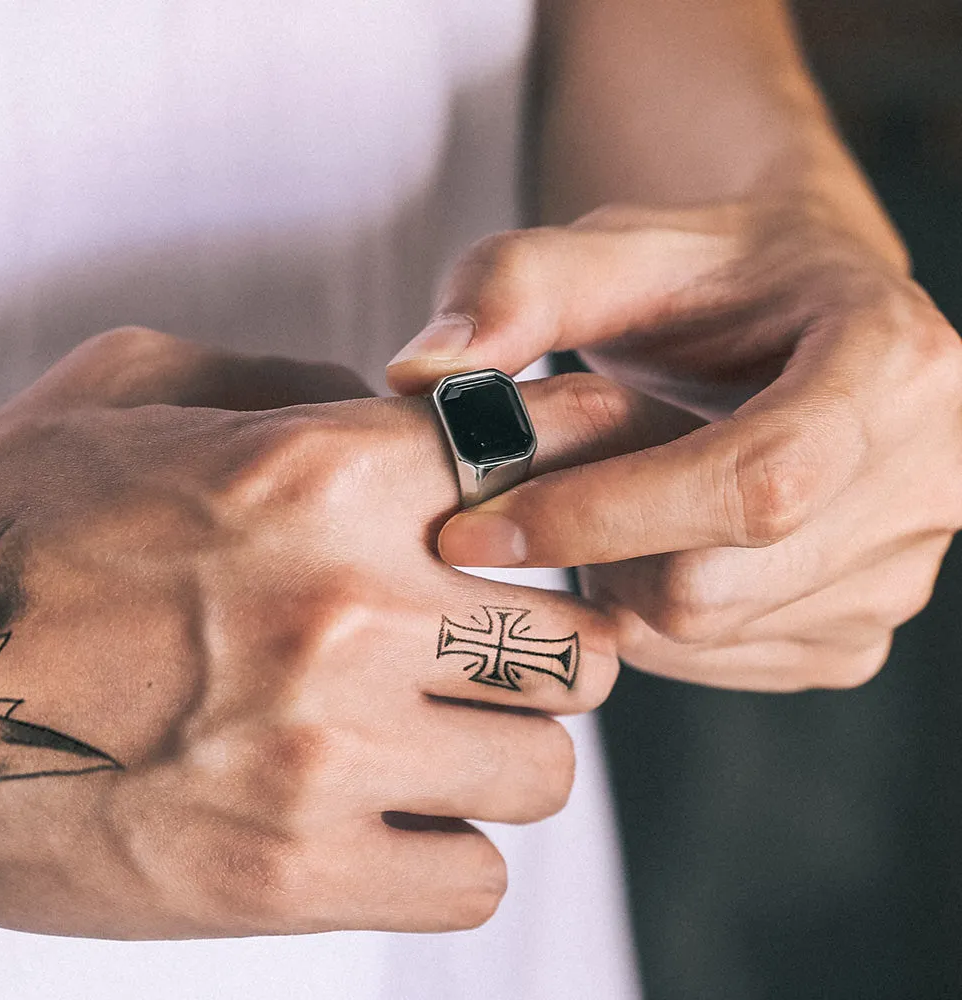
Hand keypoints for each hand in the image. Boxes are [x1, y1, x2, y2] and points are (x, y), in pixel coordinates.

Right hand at [0, 328, 618, 937]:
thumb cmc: (13, 531)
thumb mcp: (133, 392)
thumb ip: (287, 378)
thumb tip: (396, 402)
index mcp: (322, 472)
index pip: (546, 459)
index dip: (581, 481)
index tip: (571, 509)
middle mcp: (349, 605)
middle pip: (583, 646)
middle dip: (549, 654)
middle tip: (488, 657)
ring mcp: (327, 749)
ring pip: (545, 772)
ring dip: (500, 760)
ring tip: (425, 745)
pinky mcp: (291, 874)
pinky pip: (474, 880)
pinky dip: (446, 855)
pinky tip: (382, 820)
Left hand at [386, 199, 961, 690]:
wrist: (792, 320)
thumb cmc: (707, 280)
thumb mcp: (615, 248)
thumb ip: (515, 286)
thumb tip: (421, 372)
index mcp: (890, 364)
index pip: (750, 481)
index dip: (599, 514)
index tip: (471, 526)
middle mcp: (929, 476)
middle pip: (717, 585)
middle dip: (592, 552)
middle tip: (536, 497)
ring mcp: (901, 570)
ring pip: (707, 634)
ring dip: (615, 580)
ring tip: (606, 501)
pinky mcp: (858, 629)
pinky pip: (720, 661)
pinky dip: (651, 616)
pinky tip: (648, 543)